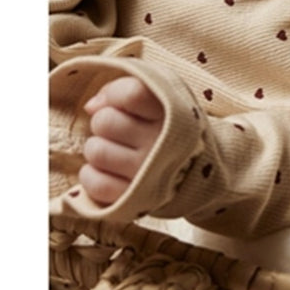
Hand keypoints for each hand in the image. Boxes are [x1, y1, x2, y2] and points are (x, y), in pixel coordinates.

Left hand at [79, 76, 163, 205]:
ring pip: (96, 151)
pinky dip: (92, 176)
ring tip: (114, 150)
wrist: (198, 172)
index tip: (118, 103)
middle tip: (119, 130)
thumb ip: (128, 89)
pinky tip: (107, 170)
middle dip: (104, 122)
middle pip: (105, 121)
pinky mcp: (134, 200)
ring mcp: (148, 174)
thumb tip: (91, 106)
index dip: (114, 95)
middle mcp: (163, 144)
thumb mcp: (163, 99)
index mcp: (175, 113)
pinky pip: (95, 184)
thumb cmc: (169, 127)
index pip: (131, 94)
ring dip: (97, 149)